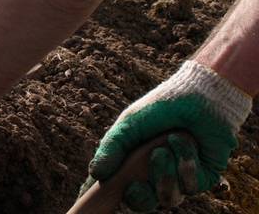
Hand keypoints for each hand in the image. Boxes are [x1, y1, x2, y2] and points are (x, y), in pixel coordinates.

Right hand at [83, 61, 252, 210]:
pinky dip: (186, 163)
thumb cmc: (161, 107)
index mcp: (134, 164)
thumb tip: (95, 174)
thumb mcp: (128, 125)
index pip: (120, 190)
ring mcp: (179, 178)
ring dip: (164, 172)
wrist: (201, 96)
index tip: (107, 194)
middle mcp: (155, 175)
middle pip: (143, 203)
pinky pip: (190, 186)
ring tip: (165, 146)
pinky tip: (188, 142)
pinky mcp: (203, 178)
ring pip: (168, 199)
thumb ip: (110, 149)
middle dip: (139, 195)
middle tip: (136, 183)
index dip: (113, 196)